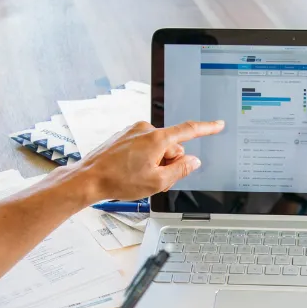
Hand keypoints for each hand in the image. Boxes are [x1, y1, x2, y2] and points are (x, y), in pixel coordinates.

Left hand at [77, 119, 223, 201]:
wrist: (89, 179)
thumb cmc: (118, 181)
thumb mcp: (157, 182)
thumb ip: (180, 170)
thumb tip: (192, 161)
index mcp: (157, 139)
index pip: (189, 130)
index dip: (207, 129)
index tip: (218, 125)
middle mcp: (145, 130)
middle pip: (172, 146)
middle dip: (169, 162)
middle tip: (155, 179)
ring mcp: (133, 131)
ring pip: (157, 148)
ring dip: (155, 162)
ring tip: (139, 177)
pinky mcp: (124, 136)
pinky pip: (143, 146)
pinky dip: (142, 159)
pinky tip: (130, 171)